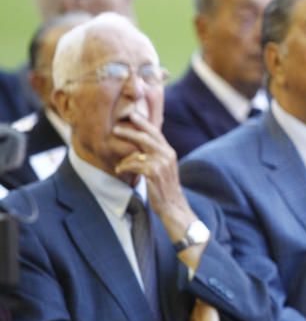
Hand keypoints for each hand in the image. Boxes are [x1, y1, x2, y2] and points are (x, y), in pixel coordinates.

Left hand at [112, 112, 196, 237]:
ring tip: (118, 162)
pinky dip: (124, 167)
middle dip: (130, 131)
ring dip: (124, 158)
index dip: (144, 123)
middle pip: (145, 137)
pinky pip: (133, 164)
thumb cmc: (165, 188)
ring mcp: (161, 163)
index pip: (156, 133)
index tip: (132, 115)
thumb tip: (139, 147)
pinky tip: (119, 171)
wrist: (174, 206)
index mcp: (169, 152)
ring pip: (136, 152)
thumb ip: (156, 156)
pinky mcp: (153, 173)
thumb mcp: (164, 168)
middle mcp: (167, 155)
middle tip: (116, 128)